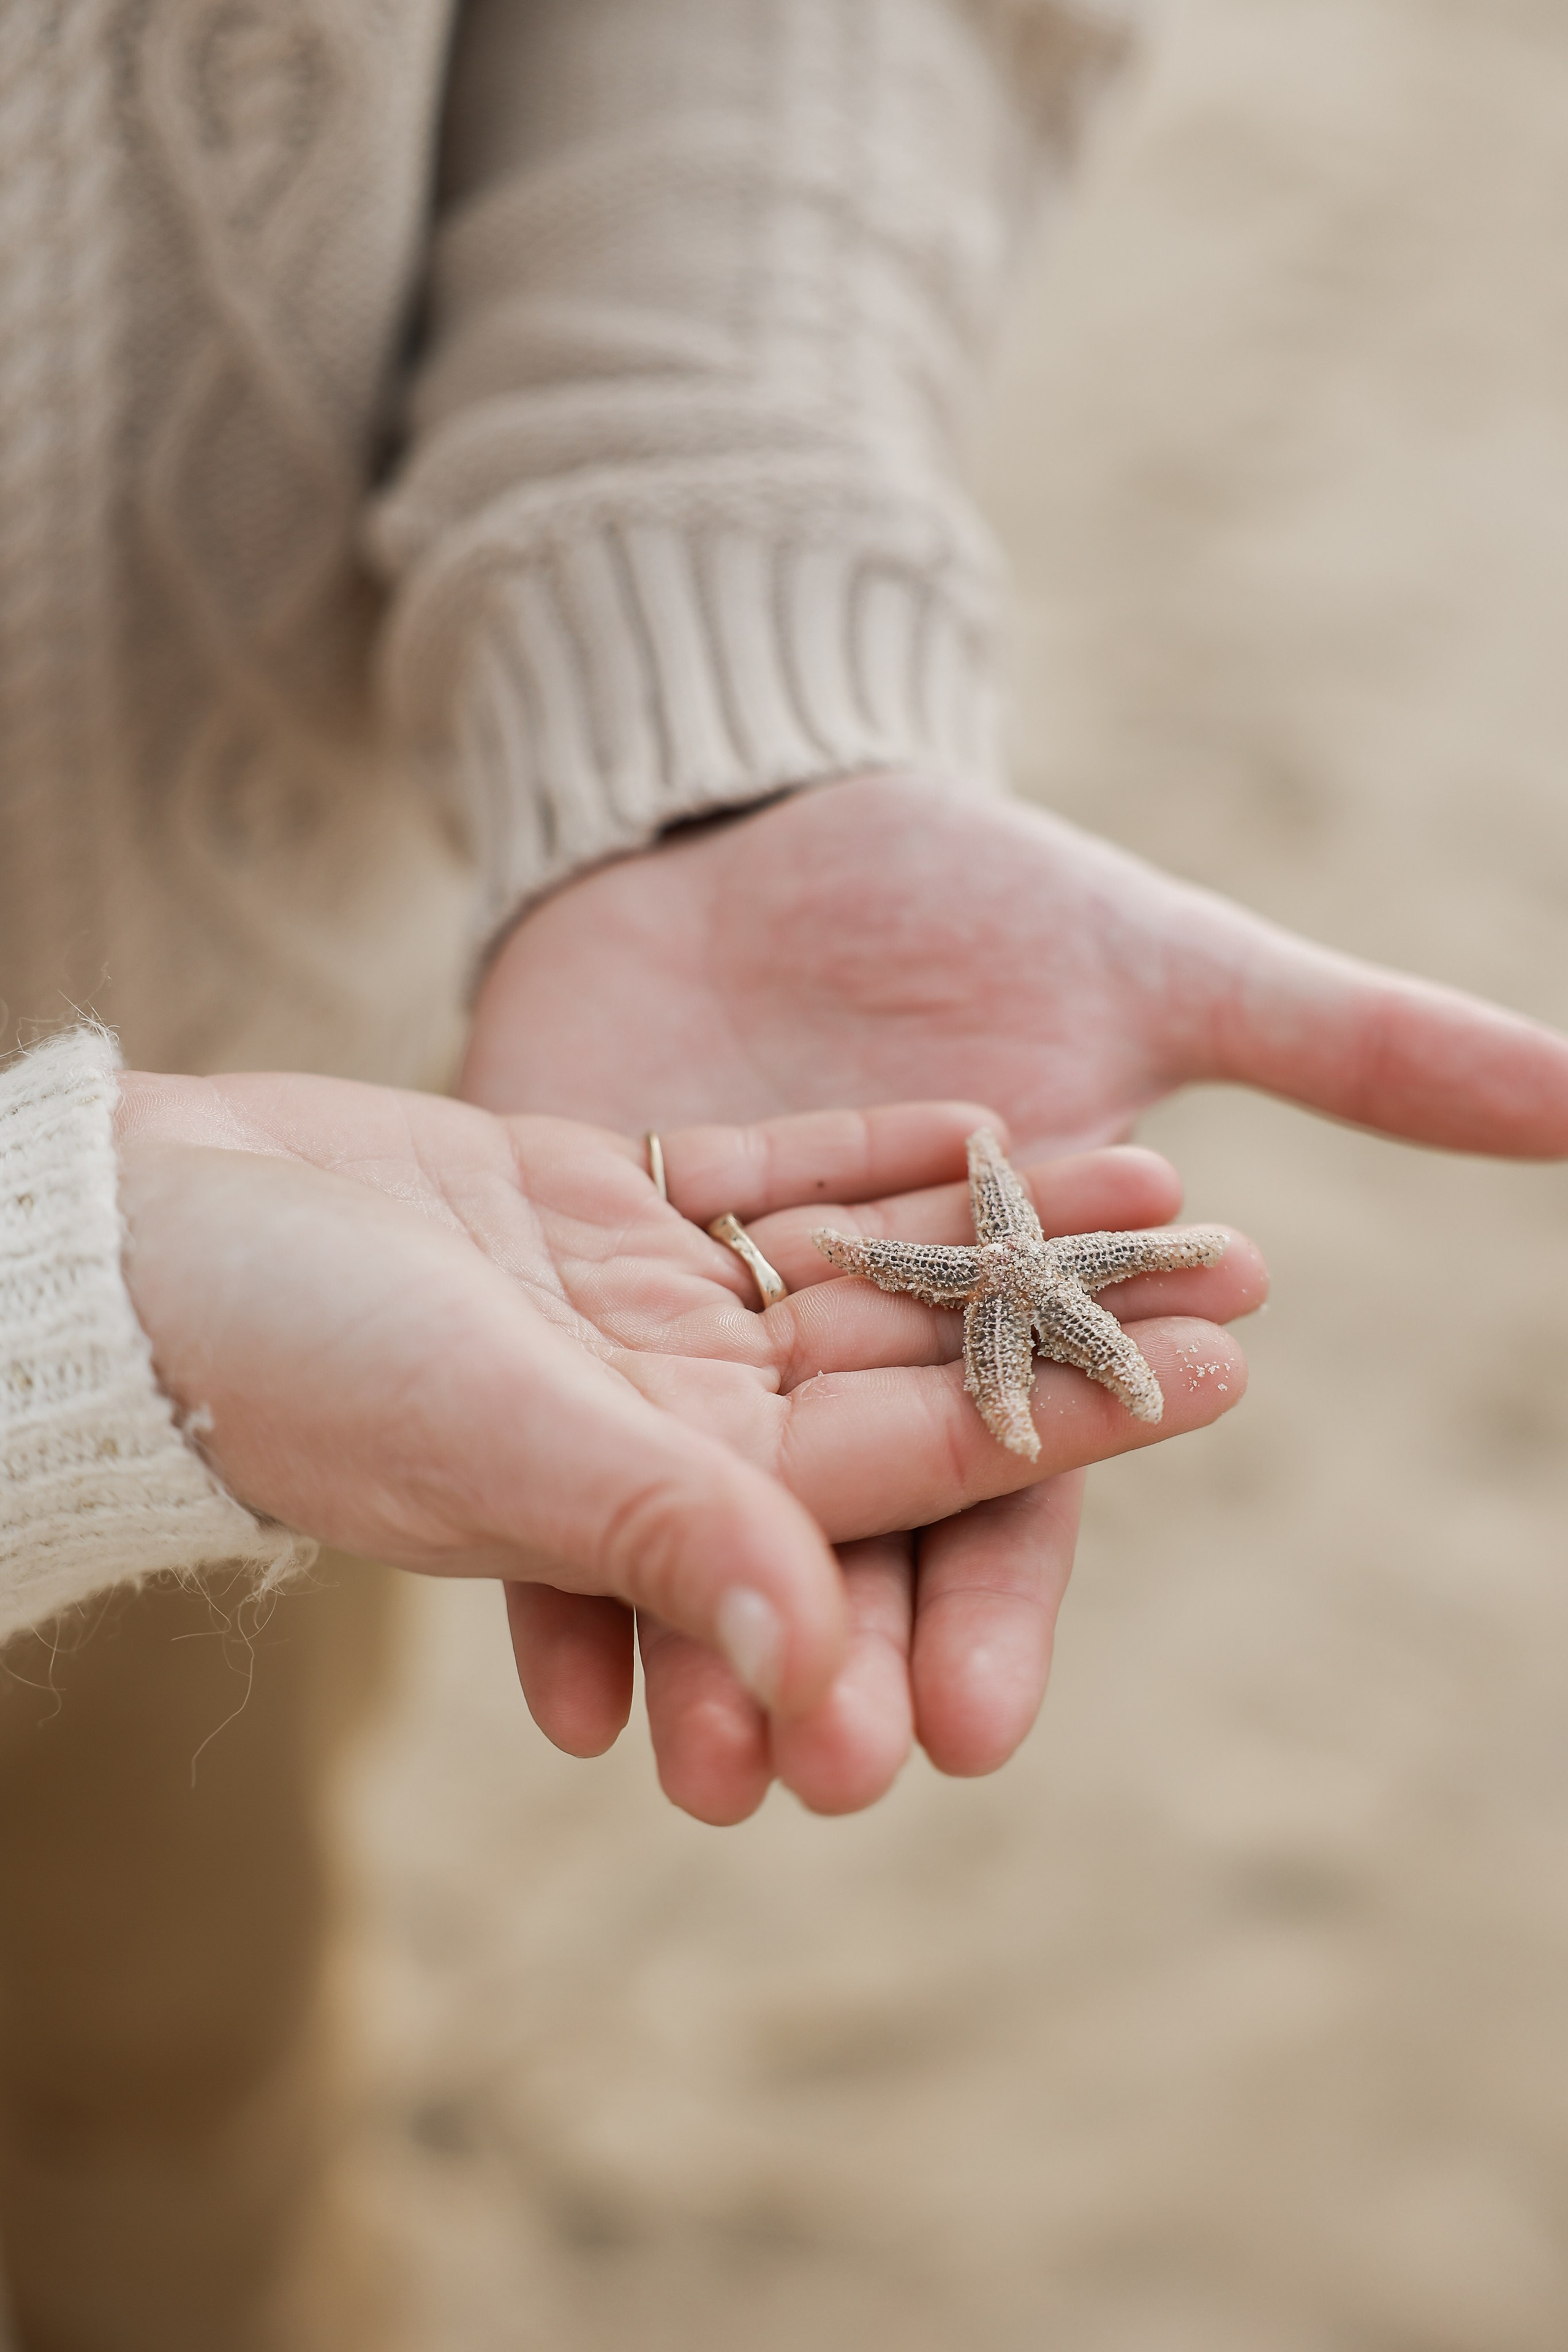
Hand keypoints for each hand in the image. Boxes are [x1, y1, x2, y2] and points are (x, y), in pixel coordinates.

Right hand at [115, 1073, 1259, 1804]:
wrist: (152, 1248)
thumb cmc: (296, 1360)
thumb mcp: (495, 1442)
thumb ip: (661, 1542)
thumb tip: (814, 1658)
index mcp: (677, 1484)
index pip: (916, 1455)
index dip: (1073, 1412)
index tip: (1223, 1369)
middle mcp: (680, 1406)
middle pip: (922, 1356)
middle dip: (1079, 1318)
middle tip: (1248, 1265)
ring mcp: (646, 1304)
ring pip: (867, 1261)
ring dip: (1006, 1225)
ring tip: (1166, 1178)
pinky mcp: (598, 1202)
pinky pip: (770, 1173)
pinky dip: (877, 1151)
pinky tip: (993, 1123)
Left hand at [461, 771, 1567, 1812]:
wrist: (764, 828)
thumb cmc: (975, 893)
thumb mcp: (1162, 968)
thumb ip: (1354, 1050)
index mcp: (990, 1327)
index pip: (1001, 1501)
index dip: (994, 1615)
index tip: (976, 1730)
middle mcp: (849, 1368)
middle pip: (850, 1542)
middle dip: (846, 1661)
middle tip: (832, 1778)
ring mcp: (704, 1343)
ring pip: (703, 1522)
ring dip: (692, 1640)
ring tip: (685, 1764)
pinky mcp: (577, 1294)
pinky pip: (557, 1434)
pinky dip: (546, 1534)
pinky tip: (545, 1656)